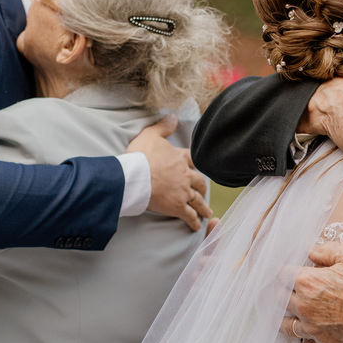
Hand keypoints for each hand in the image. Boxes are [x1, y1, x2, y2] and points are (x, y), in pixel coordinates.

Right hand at [128, 115, 211, 231]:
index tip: (195, 168)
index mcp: (180, 158)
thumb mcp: (150, 135)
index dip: (194, 164)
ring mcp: (183, 192)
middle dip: (202, 187)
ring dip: (203, 206)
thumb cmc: (140, 156)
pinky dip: (194, 221)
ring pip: (197, 200)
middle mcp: (185, 175)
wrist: (135, 176)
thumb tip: (173, 117)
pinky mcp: (177, 206)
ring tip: (206, 212)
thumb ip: (162, 126)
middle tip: (203, 191)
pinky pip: (189, 215)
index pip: (192, 160)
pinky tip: (196, 226)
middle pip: (199, 181)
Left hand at [282, 242, 342, 342]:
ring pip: (286, 326)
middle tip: (286, 289)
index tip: (286, 272)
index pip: (281, 275)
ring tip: (286, 314)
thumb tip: (308, 249)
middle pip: (279, 299)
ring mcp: (313, 328)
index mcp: (308, 282)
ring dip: (285, 319)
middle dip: (281, 291)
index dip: (283, 271)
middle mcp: (305, 306)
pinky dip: (307, 342)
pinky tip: (309, 336)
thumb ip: (324, 250)